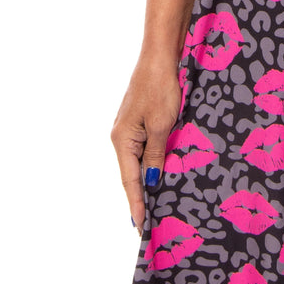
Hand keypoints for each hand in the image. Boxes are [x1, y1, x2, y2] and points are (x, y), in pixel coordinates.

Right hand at [110, 60, 182, 229]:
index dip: (137, 204)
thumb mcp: (162, 126)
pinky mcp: (139, 120)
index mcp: (122, 140)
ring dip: (146, 182)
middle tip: (148, 224)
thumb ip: (156, 156)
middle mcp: (121, 137)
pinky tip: (159, 174)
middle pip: (131, 174)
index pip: (130, 181)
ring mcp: (129, 128)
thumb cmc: (161, 88)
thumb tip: (151, 182)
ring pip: (138, 162)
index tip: (141, 227)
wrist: (160, 56)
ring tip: (155, 206)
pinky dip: (150, 164)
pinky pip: (143, 149)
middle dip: (140, 198)